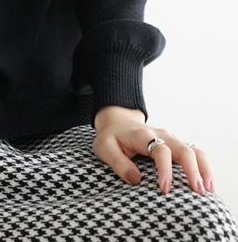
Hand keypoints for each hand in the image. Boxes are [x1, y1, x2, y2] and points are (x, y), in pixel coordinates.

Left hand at [92, 107, 215, 194]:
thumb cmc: (111, 138)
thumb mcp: (104, 147)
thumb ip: (118, 162)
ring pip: (194, 150)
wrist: (118, 123)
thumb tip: (136, 179)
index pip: (160, 149)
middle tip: (197, 191)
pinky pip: (196, 153)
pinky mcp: (177, 146)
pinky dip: (204, 167)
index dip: (165, 169)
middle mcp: (161, 135)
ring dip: (204, 168)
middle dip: (192, 170)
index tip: (164, 189)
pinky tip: (208, 184)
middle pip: (183, 148)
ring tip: (209, 189)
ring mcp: (171, 139)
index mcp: (142, 135)